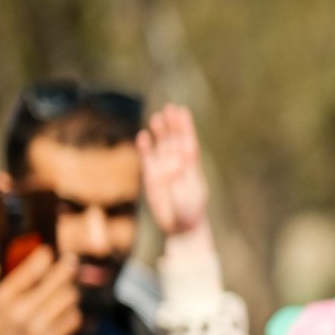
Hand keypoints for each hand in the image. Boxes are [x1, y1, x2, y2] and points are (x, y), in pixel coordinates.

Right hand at [0, 248, 80, 334]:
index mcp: (0, 301)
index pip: (30, 272)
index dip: (44, 257)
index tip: (48, 251)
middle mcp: (21, 314)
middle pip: (58, 283)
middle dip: (67, 267)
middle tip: (70, 260)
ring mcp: (37, 330)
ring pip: (69, 299)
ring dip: (71, 288)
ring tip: (68, 283)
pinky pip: (73, 320)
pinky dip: (74, 310)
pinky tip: (67, 306)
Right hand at [136, 104, 210, 240]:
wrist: (181, 226)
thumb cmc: (189, 212)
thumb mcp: (186, 197)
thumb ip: (179, 181)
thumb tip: (173, 163)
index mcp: (192, 168)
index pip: (188, 143)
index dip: (186, 128)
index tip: (183, 112)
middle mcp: (179, 165)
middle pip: (175, 141)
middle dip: (173, 125)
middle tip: (170, 108)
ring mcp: (165, 170)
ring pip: (162, 147)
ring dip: (160, 133)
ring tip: (157, 117)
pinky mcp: (152, 177)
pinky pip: (148, 159)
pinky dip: (145, 148)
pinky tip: (143, 136)